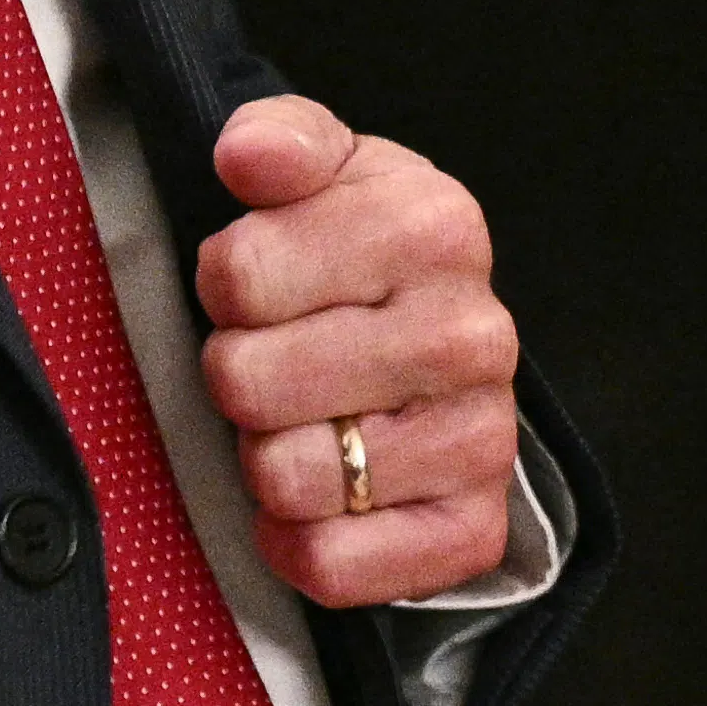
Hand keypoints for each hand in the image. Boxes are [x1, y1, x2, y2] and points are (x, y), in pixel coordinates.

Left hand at [191, 95, 525, 610]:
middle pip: (247, 382)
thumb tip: (247, 157)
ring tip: (303, 421)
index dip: (223, 285)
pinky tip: (317, 499)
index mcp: (436, 224)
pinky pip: (332, 565)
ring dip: (265, 457)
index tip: (258, 285)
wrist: (439, 350)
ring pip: (285, 476)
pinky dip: (297, 542)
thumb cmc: (358, 255)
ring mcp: (483, 439)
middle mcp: (476, 333)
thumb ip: (278, 140)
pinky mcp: (471, 533)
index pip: (238, 274)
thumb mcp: (321, 173)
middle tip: (277, 361)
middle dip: (238, 375)